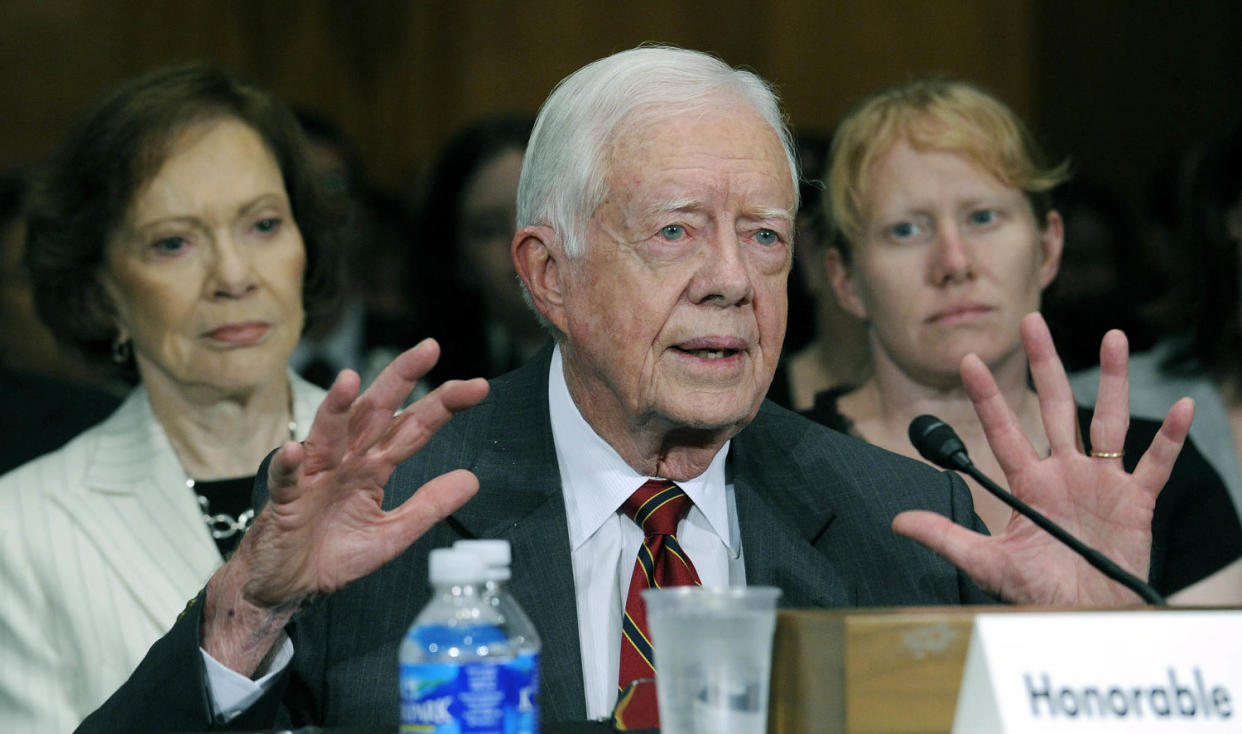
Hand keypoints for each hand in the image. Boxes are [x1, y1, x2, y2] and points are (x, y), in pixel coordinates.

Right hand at [202, 339, 488, 673]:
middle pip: (374, 412)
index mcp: (373, 466)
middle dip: (400, 379)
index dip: (442, 405)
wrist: (286, 586)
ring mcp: (313, 477)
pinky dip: (286, 465)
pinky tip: (292, 450)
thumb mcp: (392, 534)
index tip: (478, 388)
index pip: (413, 427)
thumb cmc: (332, 553)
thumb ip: (428, 505)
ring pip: (326, 436)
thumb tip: (472, 478)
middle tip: (429, 348)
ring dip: (336, 409)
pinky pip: (285, 480)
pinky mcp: (284, 502)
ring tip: (349, 380)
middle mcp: (346, 461)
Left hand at [893, 313, 1191, 605]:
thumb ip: (946, 537)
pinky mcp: (1135, 501)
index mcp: (1028, 483)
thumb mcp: (987, 562)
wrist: (1084, 618)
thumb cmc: (1038, 591)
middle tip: (1033, 321)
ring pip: (1107, 420)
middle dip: (1045, 364)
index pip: (1002, 429)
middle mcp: (1064, 472)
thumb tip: (898, 521)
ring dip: (1112, 380)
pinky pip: (1156, 464)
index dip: (986, 396)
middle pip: (1054, 407)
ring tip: (1114, 338)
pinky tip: (1180, 408)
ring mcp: (1101, 482)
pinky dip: (1170, 438)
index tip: (967, 361)